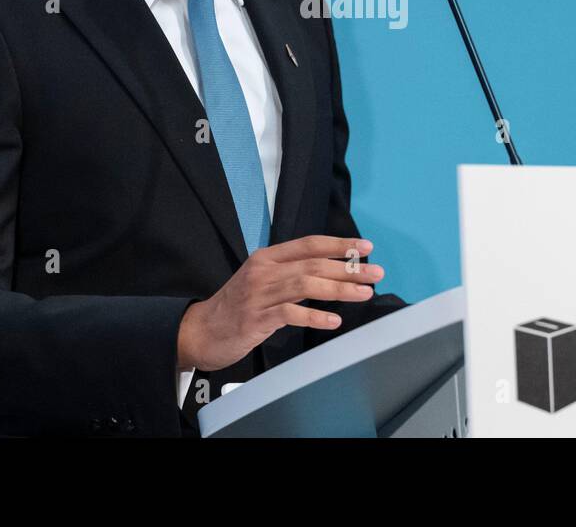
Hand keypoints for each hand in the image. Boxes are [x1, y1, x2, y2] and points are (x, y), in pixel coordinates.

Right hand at [176, 235, 383, 372]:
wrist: (200, 331)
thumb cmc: (236, 307)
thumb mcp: (261, 280)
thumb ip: (289, 273)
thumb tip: (331, 272)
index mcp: (267, 257)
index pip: (309, 244)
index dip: (338, 245)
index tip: (365, 247)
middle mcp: (263, 271)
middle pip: (313, 264)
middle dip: (348, 268)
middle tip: (375, 273)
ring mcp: (259, 294)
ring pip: (306, 285)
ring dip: (339, 290)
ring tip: (363, 293)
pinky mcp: (256, 318)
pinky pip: (290, 314)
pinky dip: (315, 316)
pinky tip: (334, 321)